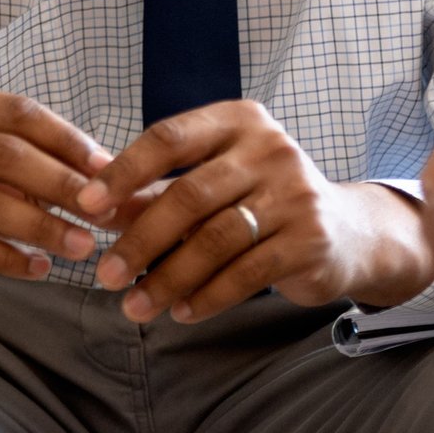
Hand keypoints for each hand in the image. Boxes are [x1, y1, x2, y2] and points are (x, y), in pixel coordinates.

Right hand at [0, 88, 111, 311]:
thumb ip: (36, 160)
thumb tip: (107, 172)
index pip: (16, 112)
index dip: (65, 139)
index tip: (106, 169)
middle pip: (5, 154)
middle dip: (62, 184)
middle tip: (104, 212)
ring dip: (43, 227)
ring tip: (84, 246)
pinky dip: (10, 259)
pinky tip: (41, 268)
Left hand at [76, 101, 431, 323]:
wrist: (347, 233)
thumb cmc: (260, 202)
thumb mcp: (211, 184)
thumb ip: (157, 191)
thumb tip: (91, 207)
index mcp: (238, 121)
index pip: (169, 138)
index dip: (123, 172)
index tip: (85, 206)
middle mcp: (270, 149)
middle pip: (189, 195)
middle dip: (140, 240)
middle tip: (105, 276)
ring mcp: (295, 193)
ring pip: (215, 240)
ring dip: (168, 277)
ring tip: (134, 306)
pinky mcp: (310, 240)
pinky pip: (246, 273)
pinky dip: (207, 296)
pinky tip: (180, 311)